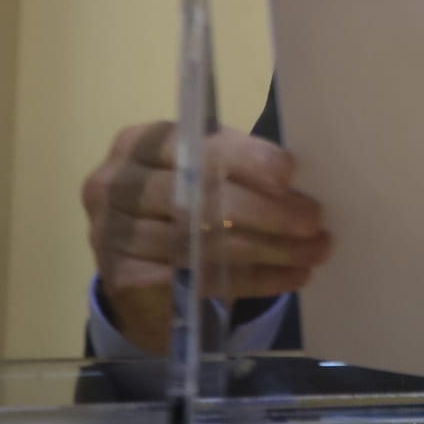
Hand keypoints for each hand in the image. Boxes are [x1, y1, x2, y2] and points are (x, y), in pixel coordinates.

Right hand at [81, 120, 329, 353]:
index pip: (195, 147)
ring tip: (313, 252)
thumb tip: (298, 186)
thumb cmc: (183, 197)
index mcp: (140, 143)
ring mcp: (110, 233)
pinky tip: (287, 277)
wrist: (136, 258)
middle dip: (265, 212)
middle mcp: (114, 184)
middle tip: (313, 222)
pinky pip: (196, 280)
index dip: (244, 160)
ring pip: (201, 245)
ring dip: (268, 251)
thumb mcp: (202, 169)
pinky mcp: (119, 278)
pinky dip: (251, 280)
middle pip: (197, 200)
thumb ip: (235, 167)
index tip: (289, 174)